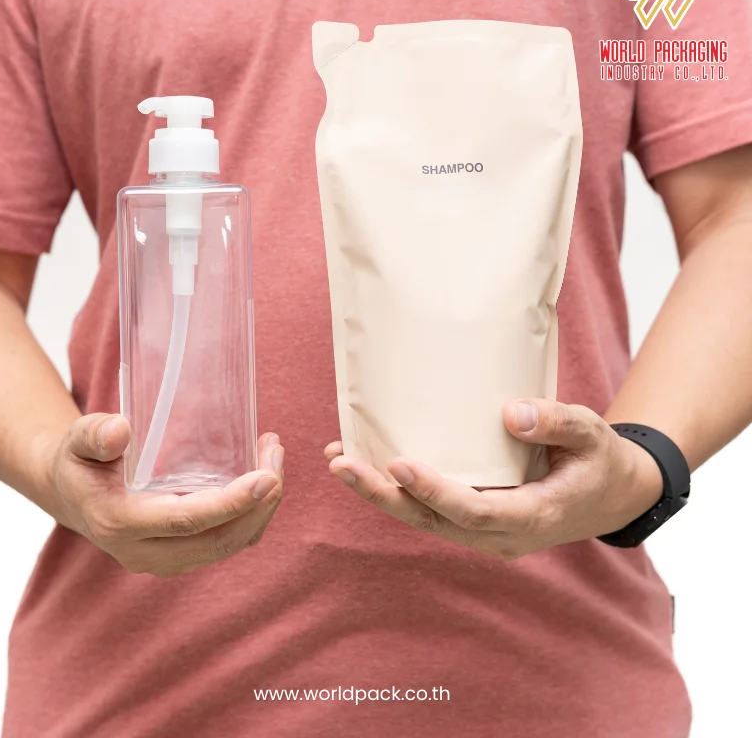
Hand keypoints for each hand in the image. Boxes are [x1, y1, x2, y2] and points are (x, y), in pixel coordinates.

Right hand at [43, 414, 283, 575]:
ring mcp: (165, 560)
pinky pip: (227, 543)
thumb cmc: (80, 461)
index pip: (186, 522)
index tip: (266, 478)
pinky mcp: (181, 556)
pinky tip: (263, 476)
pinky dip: (253, 514)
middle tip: (276, 456)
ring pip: (229, 545)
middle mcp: (145, 552)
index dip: (231, 503)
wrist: (74, 495)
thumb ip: (94, 435)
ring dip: (262, 507)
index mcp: (120, 523)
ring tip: (274, 457)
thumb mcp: (78, 440)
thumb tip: (120, 430)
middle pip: (218, 540)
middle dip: (260, 502)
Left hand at [326, 399, 662, 559]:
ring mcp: (488, 534)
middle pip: (434, 522)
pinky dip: (398, 493)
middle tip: (341, 464)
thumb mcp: (591, 433)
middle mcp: (504, 535)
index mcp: (535, 516)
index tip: (398, 463)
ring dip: (381, 494)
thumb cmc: (600, 460)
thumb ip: (556, 423)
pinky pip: (432, 513)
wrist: (611, 494)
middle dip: (384, 495)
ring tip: (340, 461)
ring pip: (426, 521)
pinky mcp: (477, 523)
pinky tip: (368, 465)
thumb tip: (510, 414)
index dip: (434, 491)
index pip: (474, 511)